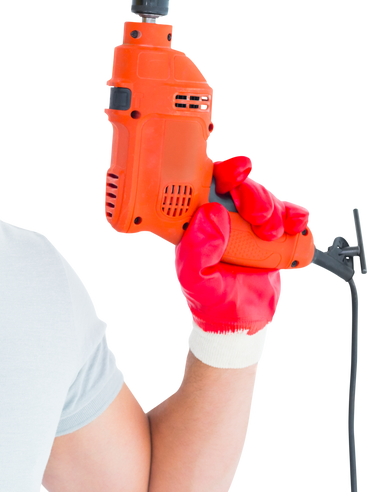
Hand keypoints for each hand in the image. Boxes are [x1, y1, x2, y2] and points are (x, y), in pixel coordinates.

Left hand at [172, 153, 312, 334]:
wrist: (243, 321)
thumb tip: (212, 214)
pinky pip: (292, 211)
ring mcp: (249, 222)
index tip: (236, 174)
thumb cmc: (212, 300)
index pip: (204, 183)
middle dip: (254, 194)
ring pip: (266, 194)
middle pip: (240, 183)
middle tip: (259, 219)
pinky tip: (294, 226)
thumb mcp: (195, 279)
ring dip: (274, 209)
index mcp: (196, 222)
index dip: (221, 171)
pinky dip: (297, 214)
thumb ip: (197, 250)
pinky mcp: (275, 231)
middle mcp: (222, 216)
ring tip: (271, 234)